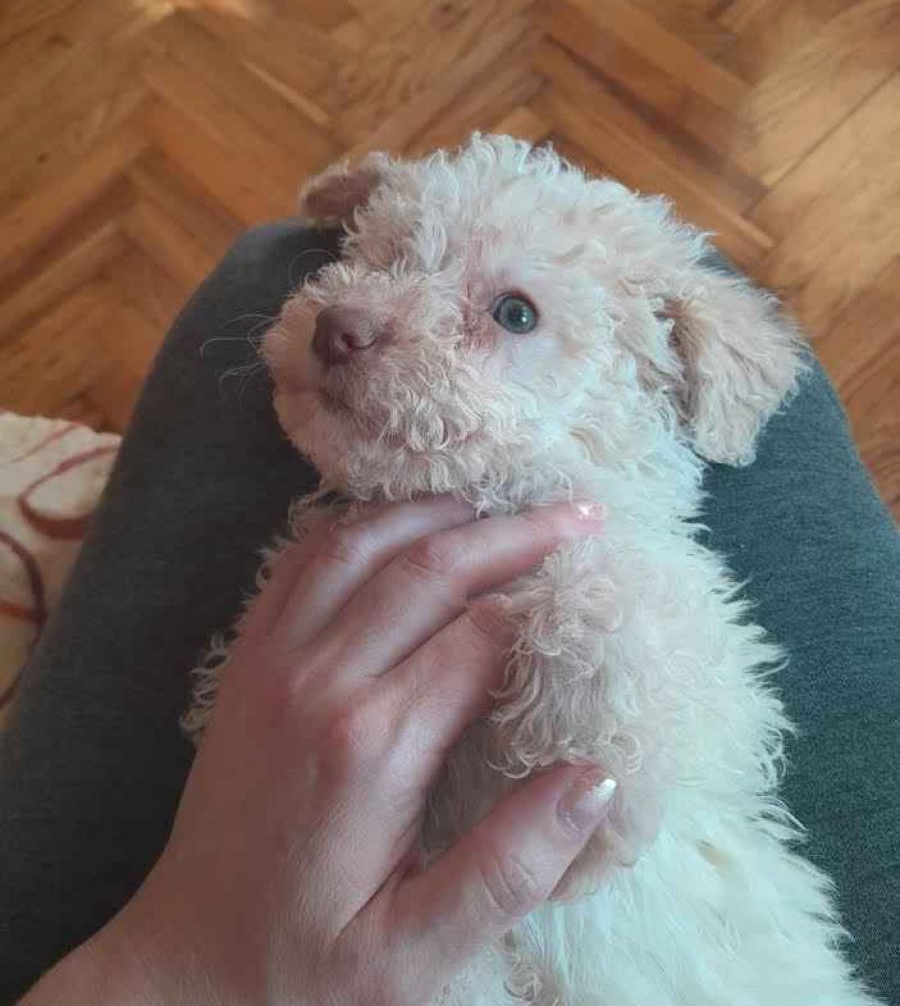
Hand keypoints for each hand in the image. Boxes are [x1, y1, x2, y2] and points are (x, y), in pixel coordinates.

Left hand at [25, 497, 613, 1005]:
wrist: (187, 964)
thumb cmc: (308, 965)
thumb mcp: (416, 951)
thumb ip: (509, 866)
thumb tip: (597, 778)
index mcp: (373, 744)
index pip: (479, 635)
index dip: (543, 598)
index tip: (595, 576)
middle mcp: (319, 679)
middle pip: (428, 568)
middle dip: (511, 532)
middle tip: (578, 512)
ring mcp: (273, 659)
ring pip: (360, 542)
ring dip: (434, 512)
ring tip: (499, 503)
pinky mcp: (247, 659)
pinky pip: (301, 559)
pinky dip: (358, 524)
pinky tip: (399, 523)